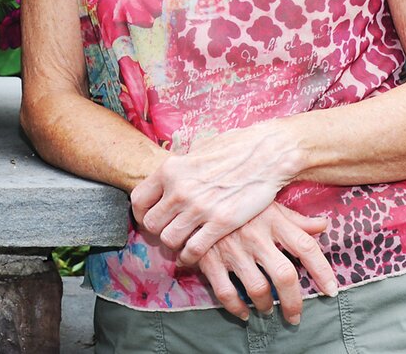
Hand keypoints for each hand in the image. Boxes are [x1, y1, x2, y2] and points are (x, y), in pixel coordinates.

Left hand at [130, 127, 287, 252]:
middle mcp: (180, 189)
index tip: (149, 220)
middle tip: (168, 233)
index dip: (141, 214)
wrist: (266, 153)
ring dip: (174, 244)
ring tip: (182, 243)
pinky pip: (193, 249)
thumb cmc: (233, 148)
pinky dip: (189, 256)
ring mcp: (199, 207)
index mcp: (170, 170)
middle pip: (151, 224)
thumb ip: (181, 168)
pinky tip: (194, 255)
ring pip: (169, 239)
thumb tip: (172, 178)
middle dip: (157, 231)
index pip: (139, 200)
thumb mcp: (198, 150)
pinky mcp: (220, 222)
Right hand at [193, 203, 336, 324]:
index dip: (322, 271)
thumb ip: (295, 219)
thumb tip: (324, 225)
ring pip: (258, 289)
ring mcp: (231, 248)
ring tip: (267, 309)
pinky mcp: (209, 258)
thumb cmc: (236, 200)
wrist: (193, 195)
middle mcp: (255, 235)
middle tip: (295, 315)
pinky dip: (236, 307)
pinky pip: (226, 292)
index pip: (306, 247)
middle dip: (294, 301)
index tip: (330, 290)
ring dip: (266, 306)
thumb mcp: (267, 203)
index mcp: (272, 219)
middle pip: (284, 275)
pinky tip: (243, 312)